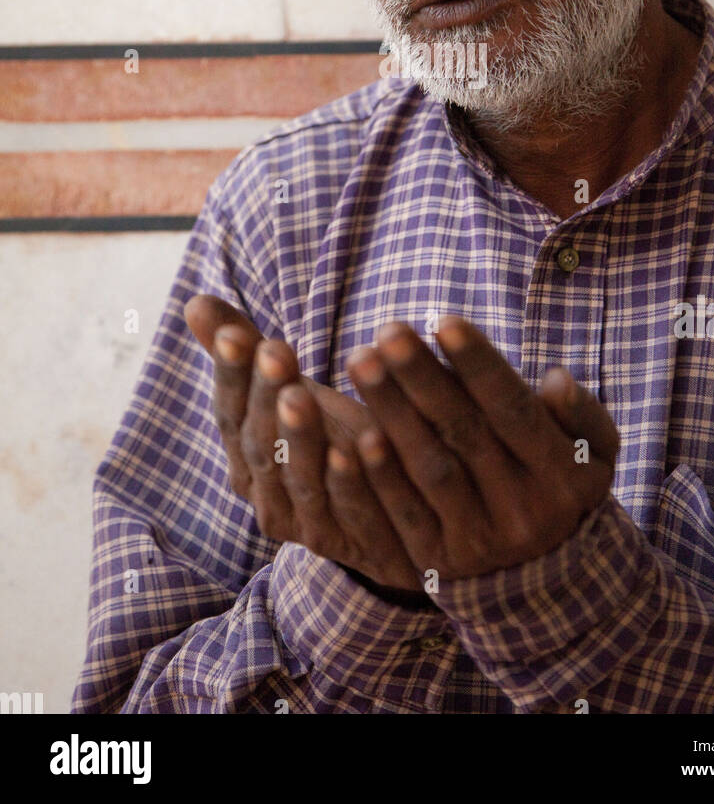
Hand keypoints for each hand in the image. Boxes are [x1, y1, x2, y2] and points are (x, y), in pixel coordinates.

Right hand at [184, 294, 419, 587]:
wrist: (388, 513)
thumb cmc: (329, 436)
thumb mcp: (288, 391)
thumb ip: (244, 352)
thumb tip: (195, 301)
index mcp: (245, 456)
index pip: (229, 411)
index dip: (230, 373)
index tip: (233, 332)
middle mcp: (266, 494)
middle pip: (259, 442)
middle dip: (264, 395)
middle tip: (273, 349)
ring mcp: (305, 523)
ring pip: (298, 478)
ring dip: (298, 436)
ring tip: (301, 393)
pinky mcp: (351, 541)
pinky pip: (349, 510)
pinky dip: (351, 479)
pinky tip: (361, 442)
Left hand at [185, 295, 617, 589]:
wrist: (544, 578)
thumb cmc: (560, 483)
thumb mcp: (593, 451)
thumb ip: (581, 413)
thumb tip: (556, 381)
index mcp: (563, 475)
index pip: (514, 410)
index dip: (479, 365)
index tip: (445, 319)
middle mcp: (523, 509)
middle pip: (465, 433)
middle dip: (423, 378)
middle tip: (388, 330)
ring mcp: (479, 540)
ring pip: (431, 469)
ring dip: (392, 413)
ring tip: (362, 361)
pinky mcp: (437, 562)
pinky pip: (404, 515)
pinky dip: (378, 477)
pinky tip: (354, 436)